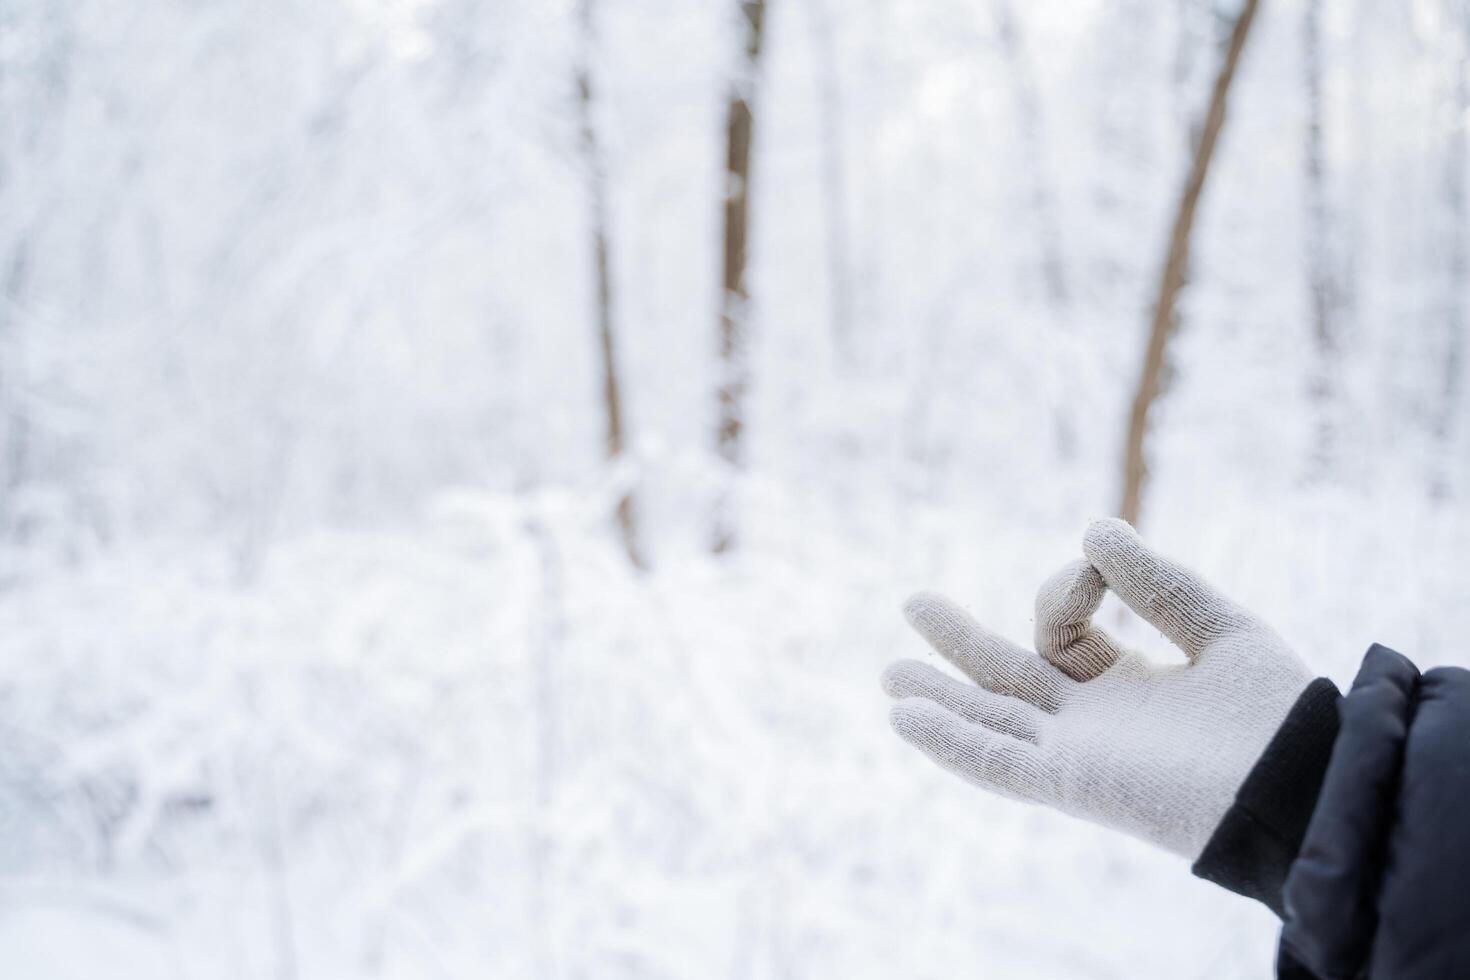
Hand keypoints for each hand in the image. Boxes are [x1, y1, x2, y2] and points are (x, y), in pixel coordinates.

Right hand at [881, 519, 1311, 857]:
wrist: (1307, 782)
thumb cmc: (1281, 716)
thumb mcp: (1220, 627)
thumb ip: (1157, 583)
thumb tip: (1092, 529)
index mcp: (1131, 689)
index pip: (1064, 633)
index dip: (1065, 586)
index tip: (1094, 561)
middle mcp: (1097, 724)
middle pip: (1010, 679)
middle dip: (960, 644)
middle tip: (913, 605)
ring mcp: (1080, 757)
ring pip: (991, 721)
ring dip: (939, 697)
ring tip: (889, 674)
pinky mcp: (1075, 784)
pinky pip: (998, 763)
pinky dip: (949, 742)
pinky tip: (902, 717)